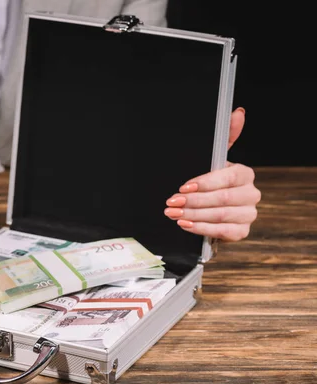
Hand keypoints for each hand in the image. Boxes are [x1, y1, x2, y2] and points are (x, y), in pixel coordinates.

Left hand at [164, 107, 260, 240]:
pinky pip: (223, 232)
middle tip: (171, 202)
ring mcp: (248, 214)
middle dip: (193, 201)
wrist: (209, 207)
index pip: (228, 178)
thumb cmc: (211, 181)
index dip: (204, 183)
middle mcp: (251, 194)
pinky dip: (201, 228)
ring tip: (173, 214)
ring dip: (193, 215)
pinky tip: (186, 224)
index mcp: (245, 174)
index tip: (183, 187)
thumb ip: (224, 136)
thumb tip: (237, 112)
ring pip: (221, 216)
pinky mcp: (242, 231)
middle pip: (222, 199)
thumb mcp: (213, 159)